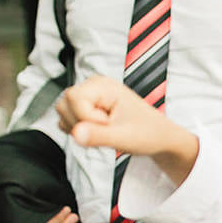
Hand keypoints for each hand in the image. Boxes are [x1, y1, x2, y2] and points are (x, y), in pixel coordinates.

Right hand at [55, 76, 198, 181]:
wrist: (158, 137)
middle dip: (82, 124)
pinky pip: (67, 121)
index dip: (86, 118)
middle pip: (64, 104)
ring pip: (63, 113)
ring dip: (80, 129)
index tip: (108, 124)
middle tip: (108, 128)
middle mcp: (93, 86)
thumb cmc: (147, 133)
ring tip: (106, 130)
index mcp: (103, 85)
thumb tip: (76, 134)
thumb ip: (98, 135)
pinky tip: (100, 132)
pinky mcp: (85, 108)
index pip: (73, 98)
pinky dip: (80, 132)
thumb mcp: (124, 137)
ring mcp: (88, 97)